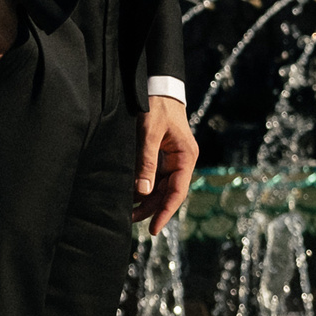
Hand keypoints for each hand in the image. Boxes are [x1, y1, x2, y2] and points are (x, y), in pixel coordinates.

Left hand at [132, 95, 196, 235]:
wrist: (158, 85)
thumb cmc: (156, 105)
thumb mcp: (149, 132)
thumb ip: (146, 161)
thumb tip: (142, 192)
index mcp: (186, 156)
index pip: (177, 192)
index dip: (164, 212)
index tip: (153, 229)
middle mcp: (183, 160)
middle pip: (169, 192)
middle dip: (152, 208)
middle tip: (131, 220)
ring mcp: (174, 158)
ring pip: (162, 187)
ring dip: (148, 200)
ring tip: (129, 212)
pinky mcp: (165, 154)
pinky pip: (157, 177)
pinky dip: (146, 187)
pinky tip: (133, 195)